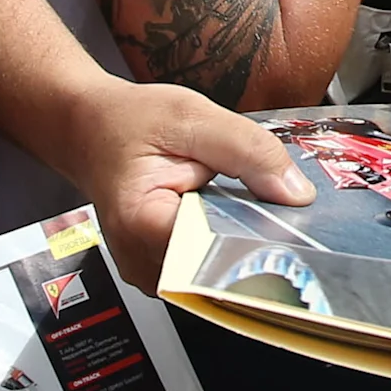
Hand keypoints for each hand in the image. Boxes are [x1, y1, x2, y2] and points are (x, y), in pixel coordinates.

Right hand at [50, 77, 313, 288]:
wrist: (91, 131)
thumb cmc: (129, 122)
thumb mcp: (192, 117)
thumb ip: (248, 151)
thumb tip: (297, 194)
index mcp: (143, 224)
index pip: (218, 252)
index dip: (263, 240)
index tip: (298, 228)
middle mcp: (143, 262)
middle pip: (222, 267)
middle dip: (261, 240)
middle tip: (290, 212)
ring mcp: (152, 273)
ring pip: (219, 270)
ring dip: (246, 242)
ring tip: (258, 208)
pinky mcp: (163, 270)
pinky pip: (208, 264)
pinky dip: (228, 241)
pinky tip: (235, 217)